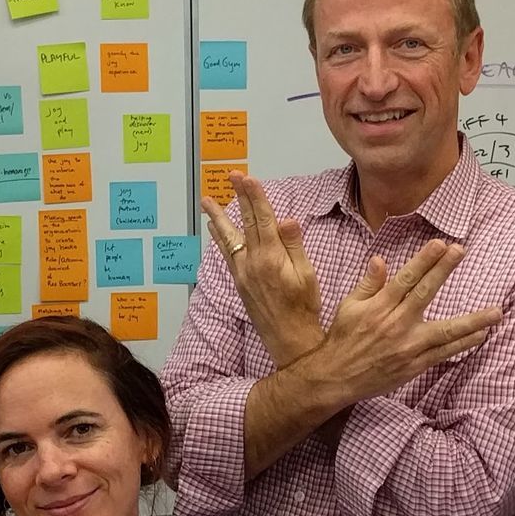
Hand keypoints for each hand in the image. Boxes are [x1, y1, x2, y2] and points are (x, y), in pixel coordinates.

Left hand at [201, 176, 323, 365]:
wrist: (289, 339)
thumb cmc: (304, 308)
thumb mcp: (307, 276)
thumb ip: (294, 246)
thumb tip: (286, 220)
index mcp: (273, 258)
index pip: (263, 219)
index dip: (255, 196)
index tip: (248, 178)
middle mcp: (253, 263)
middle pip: (245, 223)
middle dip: (239, 197)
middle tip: (231, 176)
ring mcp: (243, 273)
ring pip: (229, 238)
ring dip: (219, 217)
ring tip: (207, 201)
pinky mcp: (239, 282)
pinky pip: (227, 254)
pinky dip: (220, 238)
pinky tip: (215, 229)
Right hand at [296, 240, 499, 406]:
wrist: (335, 378)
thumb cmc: (343, 339)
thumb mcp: (349, 307)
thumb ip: (368, 283)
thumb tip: (380, 259)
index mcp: (379, 307)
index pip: (405, 278)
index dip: (424, 260)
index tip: (441, 243)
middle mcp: (396, 324)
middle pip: (425, 293)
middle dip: (444, 270)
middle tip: (461, 250)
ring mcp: (408, 346)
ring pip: (446, 331)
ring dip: (473, 320)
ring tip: (496, 311)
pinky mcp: (415, 365)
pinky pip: (444, 353)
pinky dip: (464, 344)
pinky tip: (481, 335)